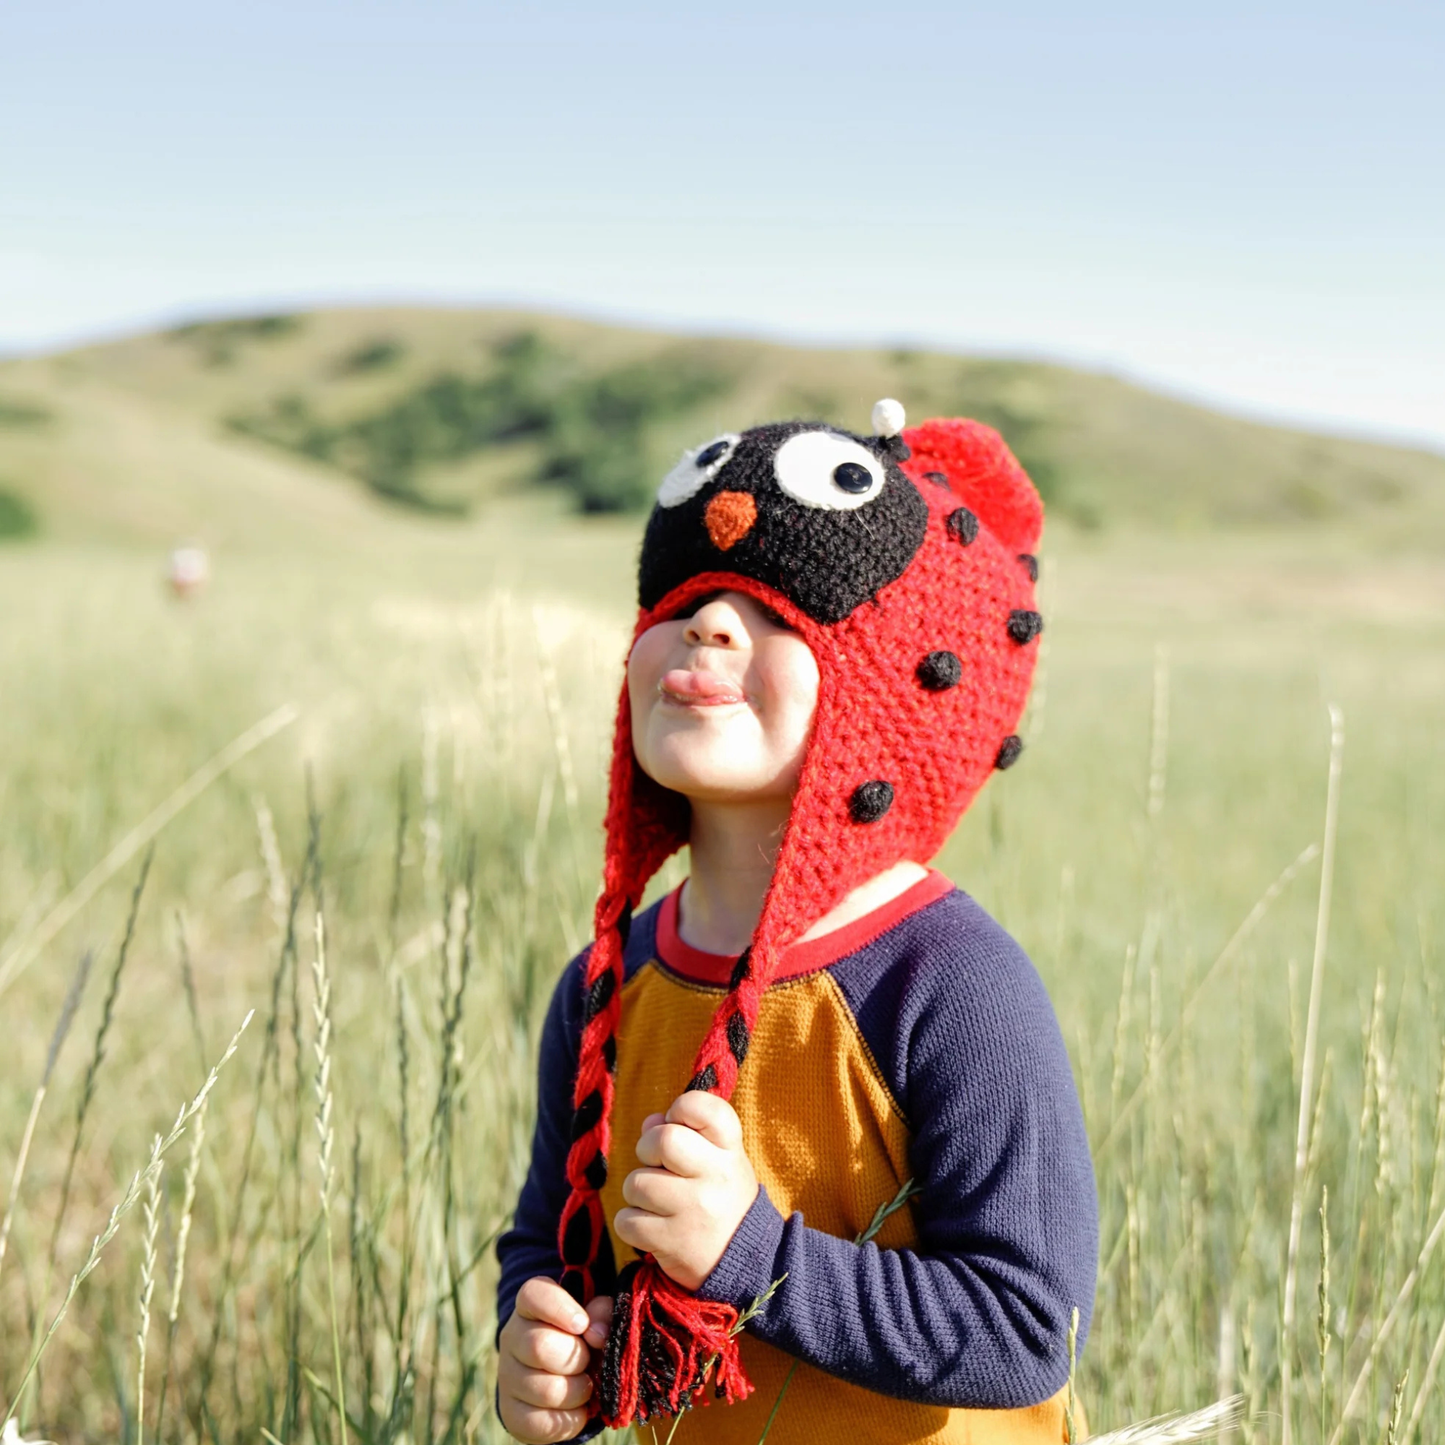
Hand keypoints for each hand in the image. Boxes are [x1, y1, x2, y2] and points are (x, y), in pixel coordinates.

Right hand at [498, 1276, 612, 1442]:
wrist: (564, 1380)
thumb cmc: (583, 1340)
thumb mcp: (596, 1319)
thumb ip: (603, 1314)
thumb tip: (597, 1332)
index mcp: (530, 1306)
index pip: (532, 1294)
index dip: (560, 1307)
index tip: (582, 1324)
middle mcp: (512, 1337)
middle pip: (539, 1346)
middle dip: (575, 1357)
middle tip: (587, 1361)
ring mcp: (507, 1376)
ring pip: (544, 1389)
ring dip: (577, 1391)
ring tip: (585, 1386)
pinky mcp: (510, 1412)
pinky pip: (541, 1422)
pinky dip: (570, 1419)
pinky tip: (577, 1409)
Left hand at [614, 1091, 758, 1290]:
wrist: (748, 1264)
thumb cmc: (721, 1198)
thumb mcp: (718, 1159)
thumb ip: (686, 1132)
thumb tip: (649, 1122)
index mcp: (730, 1148)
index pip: (701, 1106)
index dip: (681, 1109)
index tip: (681, 1125)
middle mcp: (716, 1175)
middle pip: (662, 1140)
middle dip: (647, 1150)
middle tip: (658, 1166)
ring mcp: (695, 1210)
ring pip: (636, 1183)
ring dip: (637, 1192)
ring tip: (658, 1203)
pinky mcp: (673, 1243)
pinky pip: (627, 1221)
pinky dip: (632, 1224)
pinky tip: (654, 1227)